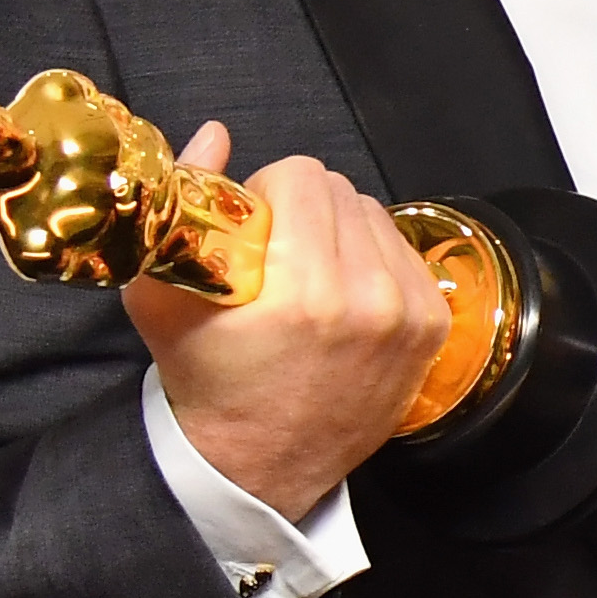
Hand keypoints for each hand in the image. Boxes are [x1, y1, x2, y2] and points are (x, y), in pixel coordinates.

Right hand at [125, 124, 448, 521]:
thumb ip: (186, 203)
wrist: (257, 463)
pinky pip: (403, 252)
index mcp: (306, 289)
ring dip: (340, 232)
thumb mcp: (163, 294)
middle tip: (276, 253)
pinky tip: (341, 293)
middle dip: (304, 210)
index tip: (251, 228)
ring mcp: (410, 313)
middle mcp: (370, 297)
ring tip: (308, 275)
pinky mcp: (433, 325)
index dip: (267, 192)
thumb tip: (215, 135)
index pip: (303, 175)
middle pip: (342, 190)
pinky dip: (372, 260)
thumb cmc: (205, 379)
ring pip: (376, 217)